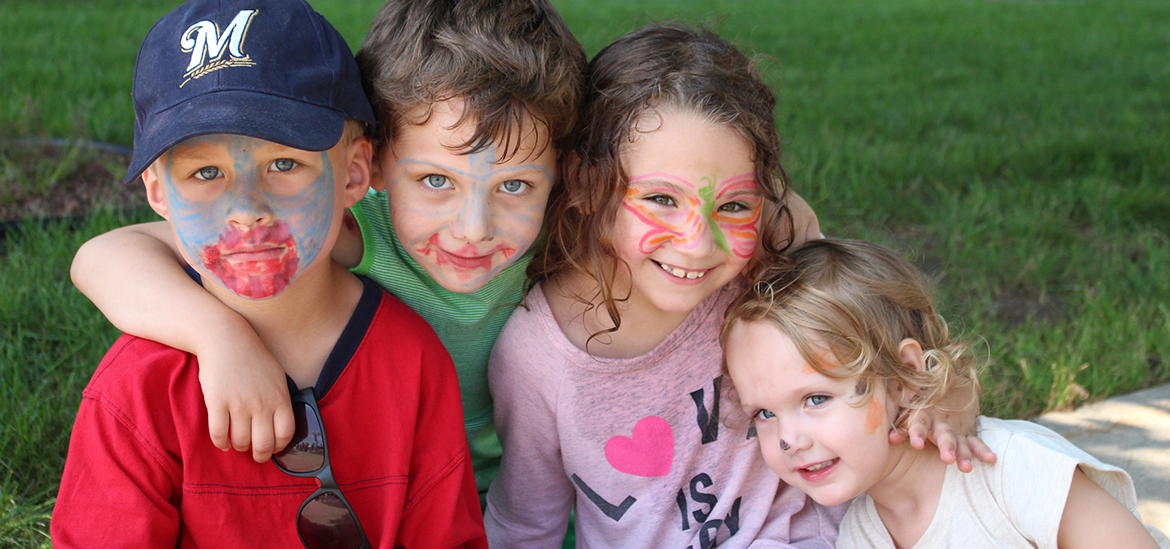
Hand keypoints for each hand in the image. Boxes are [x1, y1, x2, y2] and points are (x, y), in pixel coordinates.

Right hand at [196, 324, 294, 462]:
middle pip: (264, 444)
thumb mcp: (277, 376)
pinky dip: (221, 443)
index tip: (273, 448)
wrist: (226, 338)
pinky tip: (222, 441)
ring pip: (241, 442)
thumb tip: (280, 426)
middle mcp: (262, 403)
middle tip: (256, 455)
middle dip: (260, 456)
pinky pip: (219, 434)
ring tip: (238, 443)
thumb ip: (280, 400)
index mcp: (280, 397)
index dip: (280, 446)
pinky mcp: (217, 402)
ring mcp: (239, 403)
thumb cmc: (253, 357)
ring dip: (239, 447)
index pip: (285, 434)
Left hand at [890, 410, 995, 471]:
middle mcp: (941, 422)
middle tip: (948, 459)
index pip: (919, 423)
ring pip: (961, 442)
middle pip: (944, 435)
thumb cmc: (921, 403)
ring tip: (966, 468)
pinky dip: (983, 450)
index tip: (916, 445)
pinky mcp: (968, 432)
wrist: (950, 385)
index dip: (916, 433)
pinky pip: (976, 442)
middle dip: (947, 447)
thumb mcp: (909, 410)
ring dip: (964, 454)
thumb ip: (901, 425)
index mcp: (924, 415)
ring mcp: (956, 428)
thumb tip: (889, 439)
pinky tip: (991, 459)